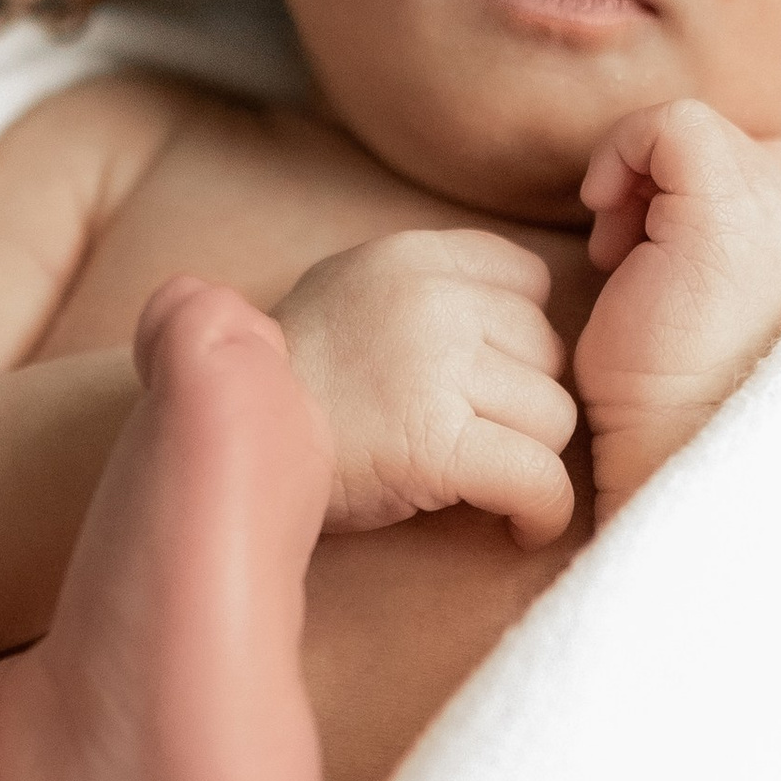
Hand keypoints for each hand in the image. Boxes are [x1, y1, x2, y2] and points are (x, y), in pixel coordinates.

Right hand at [273, 229, 577, 542]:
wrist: (225, 443)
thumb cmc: (292, 381)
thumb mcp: (350, 290)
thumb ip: (427, 285)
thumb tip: (523, 301)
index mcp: (411, 256)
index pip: (529, 281)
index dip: (518, 337)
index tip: (487, 380)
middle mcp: (432, 300)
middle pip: (549, 352)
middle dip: (524, 401)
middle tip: (481, 438)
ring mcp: (438, 370)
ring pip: (555, 416)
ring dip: (531, 456)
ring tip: (485, 477)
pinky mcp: (440, 446)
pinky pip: (541, 478)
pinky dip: (542, 511)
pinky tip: (521, 525)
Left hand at [575, 101, 780, 513]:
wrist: (671, 445)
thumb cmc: (664, 389)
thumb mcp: (695, 295)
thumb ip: (701, 237)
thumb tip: (649, 199)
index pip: (743, 161)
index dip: (675, 190)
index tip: (637, 253)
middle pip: (715, 140)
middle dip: (654, 184)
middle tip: (624, 253)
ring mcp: (775, 207)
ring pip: (690, 128)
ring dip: (637, 178)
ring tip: (620, 254)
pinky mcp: (726, 209)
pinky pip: (670, 123)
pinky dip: (622, 154)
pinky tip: (605, 226)